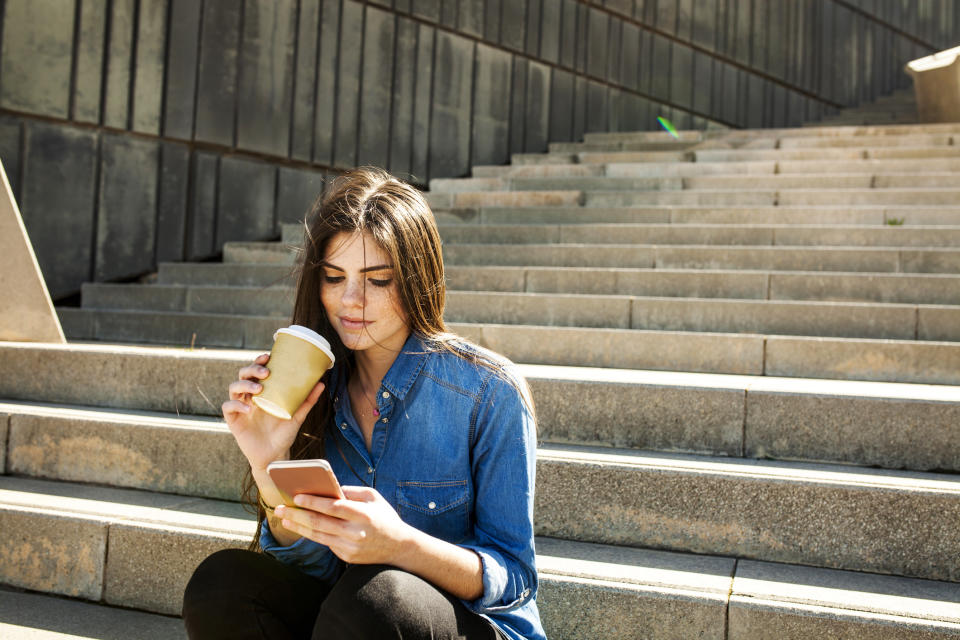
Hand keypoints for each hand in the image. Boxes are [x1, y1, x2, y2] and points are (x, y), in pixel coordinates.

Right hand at [221, 352, 324, 470]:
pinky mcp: (233, 420)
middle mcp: (250, 397)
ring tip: (258, 389)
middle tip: (266, 373)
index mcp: (263, 392)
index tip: (268, 356)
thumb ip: (307, 400)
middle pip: (243, 375)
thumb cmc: (283, 434)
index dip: (259, 361)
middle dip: (252, 369)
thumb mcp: (297, 416)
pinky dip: (236, 405)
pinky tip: (248, 409)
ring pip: (233, 387)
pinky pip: (228, 408)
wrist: (275, 456)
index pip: (257, 371)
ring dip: (244, 384)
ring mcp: (240, 408)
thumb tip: (321, 383)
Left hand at [275, 486, 415, 564]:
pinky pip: (326, 543)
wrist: (399, 547)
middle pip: (320, 523)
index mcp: (363, 514)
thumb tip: (328, 488)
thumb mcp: (374, 497)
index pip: (333, 507)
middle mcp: (355, 532)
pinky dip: (312, 534)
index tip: (296, 497)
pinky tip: (301, 527)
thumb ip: (351, 491)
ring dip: (298, 527)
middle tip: (280, 508)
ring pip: (318, 535)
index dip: (313, 502)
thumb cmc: (384, 517)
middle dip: (297, 515)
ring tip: (284, 519)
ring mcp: (350, 547)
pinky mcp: (347, 557)